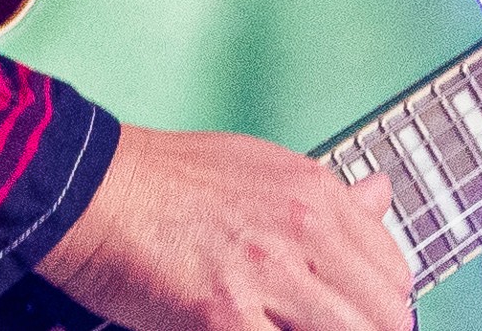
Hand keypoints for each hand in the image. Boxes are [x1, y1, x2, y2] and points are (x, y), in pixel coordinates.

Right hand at [34, 125, 413, 330]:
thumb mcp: (257, 166)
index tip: (357, 315)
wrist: (86, 189)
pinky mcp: (226, 319)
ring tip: (282, 326)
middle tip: (316, 326)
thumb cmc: (162, 179)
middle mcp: (301, 230)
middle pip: (386, 318)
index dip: (380, 305)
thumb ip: (325, 195)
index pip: (395, 273)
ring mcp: (267, 277)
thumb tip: (379, 196)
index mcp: (313, 192)